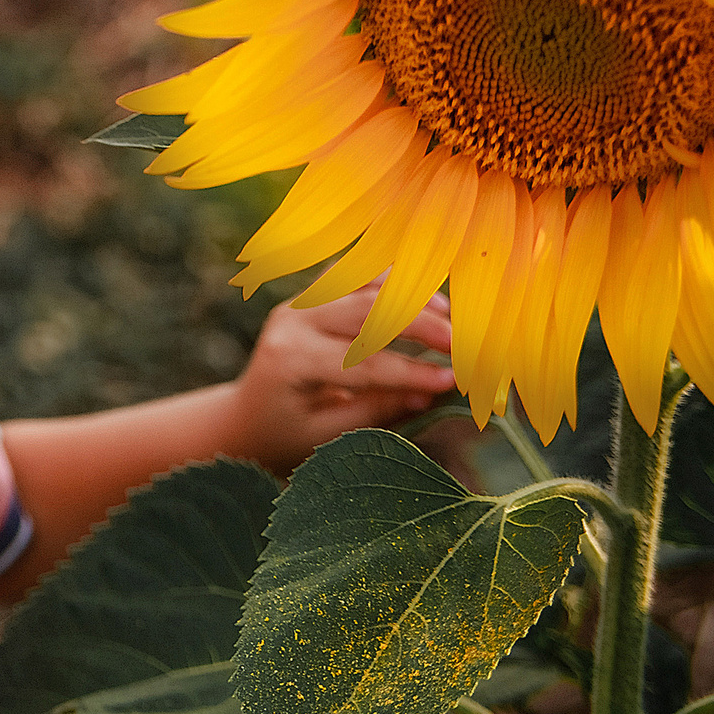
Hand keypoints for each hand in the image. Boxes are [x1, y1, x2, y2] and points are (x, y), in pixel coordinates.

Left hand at [224, 286, 455, 475]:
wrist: (246, 417)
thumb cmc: (285, 436)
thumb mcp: (328, 437)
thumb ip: (379, 411)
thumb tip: (437, 393)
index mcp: (290, 361)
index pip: (363, 362)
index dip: (414, 371)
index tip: (456, 381)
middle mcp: (292, 322)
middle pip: (369, 310)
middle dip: (423, 326)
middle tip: (467, 345)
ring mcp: (301, 303)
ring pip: (365, 284)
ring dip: (413, 296)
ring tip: (453, 319)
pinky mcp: (312, 296)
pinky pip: (357, 276)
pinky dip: (394, 283)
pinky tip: (427, 301)